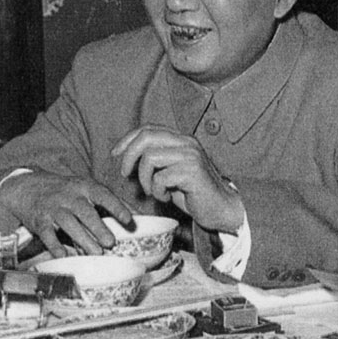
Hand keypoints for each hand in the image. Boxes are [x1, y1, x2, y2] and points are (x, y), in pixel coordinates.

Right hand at [0, 171, 132, 256]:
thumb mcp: (88, 190)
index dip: (117, 207)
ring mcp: (53, 208)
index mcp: (86, 187)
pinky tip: (64, 255)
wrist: (28, 187)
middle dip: (98, 227)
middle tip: (111, 243)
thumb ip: (111, 203)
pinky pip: (47, 233)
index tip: (128, 220)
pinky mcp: (39, 221)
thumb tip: (140, 217)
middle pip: (85, 211)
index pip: (103, 195)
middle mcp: (70, 196)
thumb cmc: (68, 192)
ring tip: (96, 252)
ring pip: (68, 223)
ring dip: (82, 238)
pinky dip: (54, 245)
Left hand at [112, 125, 243, 232]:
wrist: (221, 209)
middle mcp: (187, 143)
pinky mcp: (192, 172)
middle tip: (125, 174)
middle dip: (129, 156)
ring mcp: (191, 156)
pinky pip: (160, 178)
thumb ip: (156, 161)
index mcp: (182, 140)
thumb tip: (126, 157)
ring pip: (150, 157)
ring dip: (144, 179)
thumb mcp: (171, 172)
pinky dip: (157, 191)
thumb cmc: (194, 193)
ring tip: (153, 191)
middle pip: (146, 137)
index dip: (128, 140)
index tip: (116, 155)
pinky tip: (167, 197)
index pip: (148, 129)